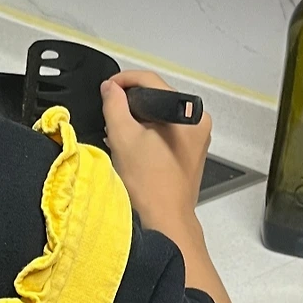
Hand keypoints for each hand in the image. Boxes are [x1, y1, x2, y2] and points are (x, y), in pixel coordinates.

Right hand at [100, 70, 211, 234]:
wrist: (165, 222)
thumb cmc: (147, 182)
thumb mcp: (123, 135)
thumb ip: (113, 103)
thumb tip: (110, 87)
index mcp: (188, 113)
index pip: (151, 81)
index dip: (123, 80)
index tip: (105, 89)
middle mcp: (197, 121)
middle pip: (155, 96)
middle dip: (129, 101)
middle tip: (108, 111)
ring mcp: (196, 137)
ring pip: (158, 113)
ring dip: (136, 117)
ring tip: (115, 129)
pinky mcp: (189, 152)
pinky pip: (164, 129)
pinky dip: (146, 131)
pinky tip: (130, 143)